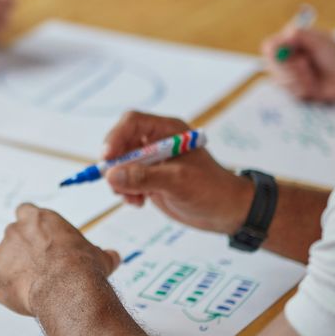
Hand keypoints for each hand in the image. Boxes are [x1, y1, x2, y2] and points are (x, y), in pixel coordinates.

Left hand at [0, 203, 119, 316]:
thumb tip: (113, 257)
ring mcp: (1, 252)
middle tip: (40, 270)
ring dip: (15, 271)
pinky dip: (8, 289)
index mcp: (39, 219)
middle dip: (23, 253)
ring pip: (4, 261)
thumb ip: (101, 254)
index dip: (31, 227)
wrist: (66, 287)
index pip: (26, 212)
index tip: (38, 240)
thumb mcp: (99, 257)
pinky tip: (25, 298)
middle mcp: (16, 230)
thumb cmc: (83, 267)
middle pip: (13, 238)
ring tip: (36, 288)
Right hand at [101, 112, 252, 235]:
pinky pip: (125, 180)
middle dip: (115, 164)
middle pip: (121, 143)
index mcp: (167, 131)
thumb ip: (144, 177)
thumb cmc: (211, 190)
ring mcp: (152, 161)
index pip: (132, 123)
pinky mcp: (149, 179)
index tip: (107, 157)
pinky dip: (125, 192)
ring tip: (133, 198)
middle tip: (114, 184)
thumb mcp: (178, 181)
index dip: (116, 137)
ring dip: (119, 182)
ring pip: (120, 164)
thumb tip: (111, 175)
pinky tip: (139, 202)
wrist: (226, 212)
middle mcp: (157, 142)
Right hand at [261, 26, 334, 101]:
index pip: (269, 46)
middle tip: (305, 64)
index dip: (273, 53)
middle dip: (288, 68)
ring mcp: (292, 75)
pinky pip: (290, 93)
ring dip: (298, 79)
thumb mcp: (319, 40)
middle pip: (270, 66)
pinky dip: (303, 89)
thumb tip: (285, 34)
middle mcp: (288, 59)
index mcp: (291, 43)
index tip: (287, 55)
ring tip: (314, 76)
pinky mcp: (298, 90)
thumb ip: (299, 34)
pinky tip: (315, 86)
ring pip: (280, 81)